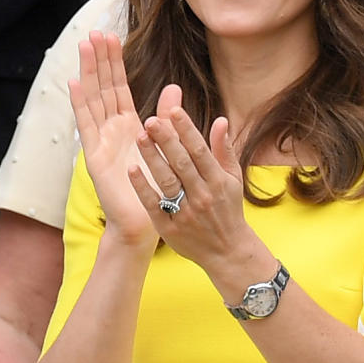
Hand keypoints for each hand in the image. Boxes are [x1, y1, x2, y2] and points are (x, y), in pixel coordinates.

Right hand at [68, 30, 161, 251]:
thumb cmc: (155, 189)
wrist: (143, 222)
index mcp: (129, 127)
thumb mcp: (165, 146)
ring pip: (93, 100)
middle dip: (99, 60)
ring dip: (89, 72)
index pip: (119, 88)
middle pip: (103, 88)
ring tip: (84, 46)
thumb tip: (175, 88)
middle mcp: (111, 130)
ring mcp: (100, 141)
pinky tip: (75, 82)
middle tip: (95, 32)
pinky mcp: (94, 156)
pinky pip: (87, 125)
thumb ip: (167, 117)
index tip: (111, 36)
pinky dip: (80, 103)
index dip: (115, 63)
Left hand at [129, 106, 258, 280]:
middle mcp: (202, 195)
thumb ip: (224, 149)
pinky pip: (154, 204)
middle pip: (182, 163)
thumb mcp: (232, 179)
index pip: (200, 150)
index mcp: (217, 181)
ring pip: (167, 181)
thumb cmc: (228, 210)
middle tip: (150, 119)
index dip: (187, 130)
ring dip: (153, 158)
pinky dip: (142, 187)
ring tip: (139, 137)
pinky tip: (131, 169)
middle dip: (166, 140)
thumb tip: (221, 120)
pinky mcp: (170, 228)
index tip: (174, 110)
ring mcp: (185, 213)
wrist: (227, 252)